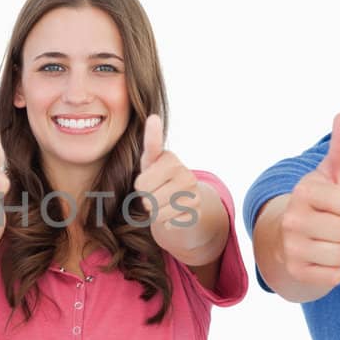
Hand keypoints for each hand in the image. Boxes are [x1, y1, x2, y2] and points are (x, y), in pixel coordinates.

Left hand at [132, 114, 200, 232]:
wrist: (182, 198)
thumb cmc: (159, 176)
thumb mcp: (151, 160)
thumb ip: (151, 142)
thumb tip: (154, 117)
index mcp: (170, 160)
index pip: (142, 180)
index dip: (143, 179)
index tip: (152, 134)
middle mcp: (185, 174)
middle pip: (146, 197)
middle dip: (146, 198)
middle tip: (156, 191)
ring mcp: (193, 192)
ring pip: (156, 212)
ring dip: (155, 210)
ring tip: (163, 200)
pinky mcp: (196, 210)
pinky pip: (168, 222)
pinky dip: (166, 220)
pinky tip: (173, 210)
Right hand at [276, 113, 339, 292]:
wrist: (287, 241)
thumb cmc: (319, 205)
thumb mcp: (331, 177)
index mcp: (303, 192)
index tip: (338, 207)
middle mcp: (292, 219)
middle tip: (331, 226)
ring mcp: (291, 247)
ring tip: (327, 243)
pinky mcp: (296, 272)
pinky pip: (336, 275)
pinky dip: (336, 270)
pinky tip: (322, 260)